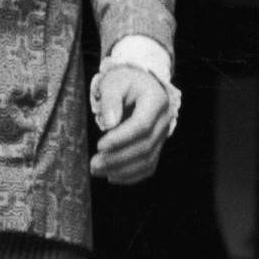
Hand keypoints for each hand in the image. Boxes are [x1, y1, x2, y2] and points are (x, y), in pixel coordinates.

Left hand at [89, 66, 171, 185]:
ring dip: (122, 170)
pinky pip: (149, 166)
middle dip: (118, 158)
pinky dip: (131, 175)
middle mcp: (164, 120)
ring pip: (148, 160)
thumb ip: (110, 100)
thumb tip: (109, 124)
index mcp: (156, 100)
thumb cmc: (124, 83)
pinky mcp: (157, 147)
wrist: (139, 86)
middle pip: (145, 146)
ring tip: (98, 171)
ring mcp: (163, 135)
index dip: (121, 139)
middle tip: (93, 164)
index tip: (100, 145)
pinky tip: (112, 176)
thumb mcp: (113, 82)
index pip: (142, 125)